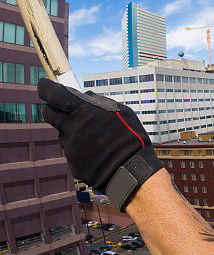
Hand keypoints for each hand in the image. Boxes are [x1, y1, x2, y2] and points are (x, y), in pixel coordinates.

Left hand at [38, 78, 162, 208]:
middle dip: (53, 109)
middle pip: (49, 113)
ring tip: (96, 137)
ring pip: (63, 133)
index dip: (45, 88)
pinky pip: (72, 151)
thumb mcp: (120, 111)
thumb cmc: (130, 136)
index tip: (42, 84)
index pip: (54, 94)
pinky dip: (81, 149)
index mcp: (83, 111)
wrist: (131, 169)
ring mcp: (70, 146)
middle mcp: (71, 127)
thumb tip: (86, 95)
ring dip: (73, 131)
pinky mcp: (72, 163)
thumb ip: (100, 101)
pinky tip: (98, 152)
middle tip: (64, 110)